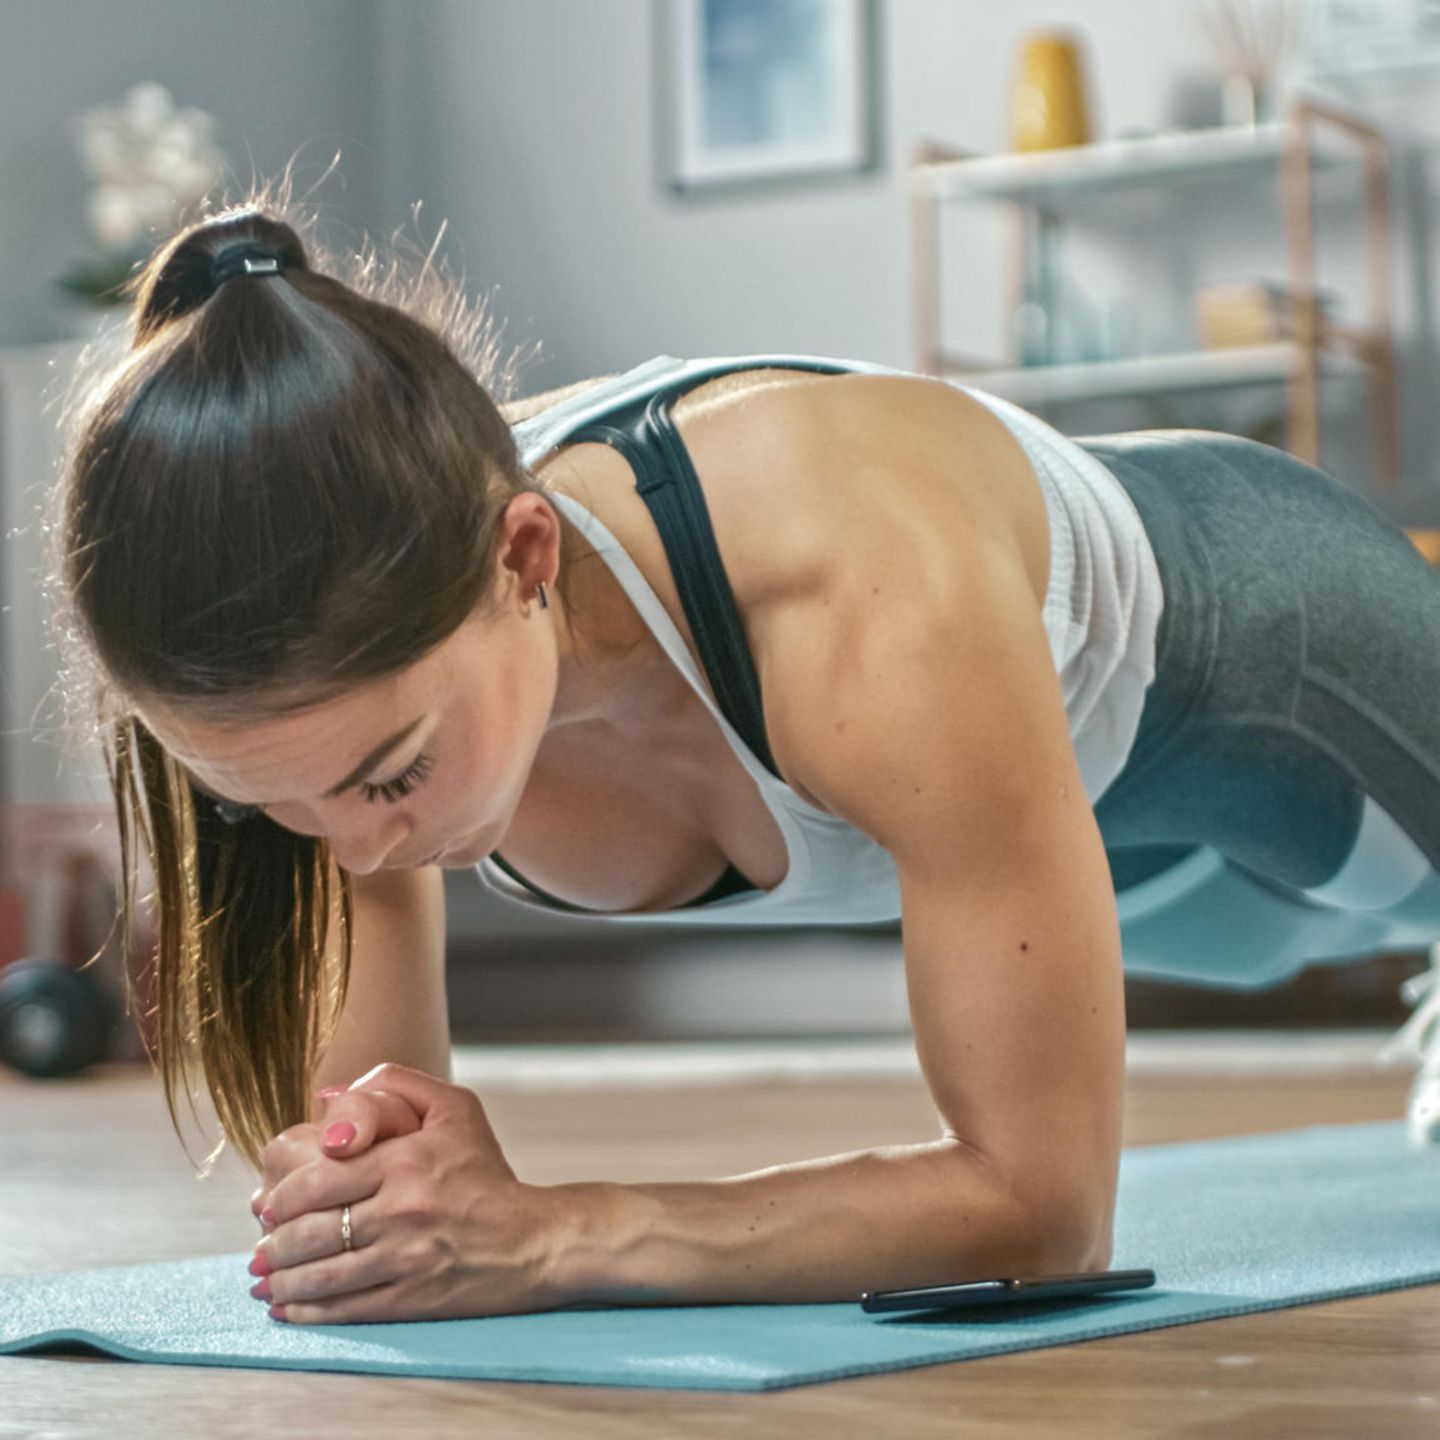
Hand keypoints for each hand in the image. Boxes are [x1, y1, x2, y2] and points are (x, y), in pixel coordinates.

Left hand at [247, 1062, 566, 1323]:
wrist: (533, 1239)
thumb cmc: (487, 1172)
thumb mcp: (455, 1107)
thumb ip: (393, 1085)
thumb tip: (326, 1098)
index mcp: (405, 1160)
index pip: (318, 1177)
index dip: (281, 1192)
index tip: (269, 1202)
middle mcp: (401, 1209)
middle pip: (311, 1229)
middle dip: (273, 1240)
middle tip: (262, 1242)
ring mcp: (405, 1258)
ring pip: (321, 1273)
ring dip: (281, 1278)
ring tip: (264, 1276)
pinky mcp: (411, 1298)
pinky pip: (345, 1308)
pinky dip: (307, 1311)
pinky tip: (286, 1308)